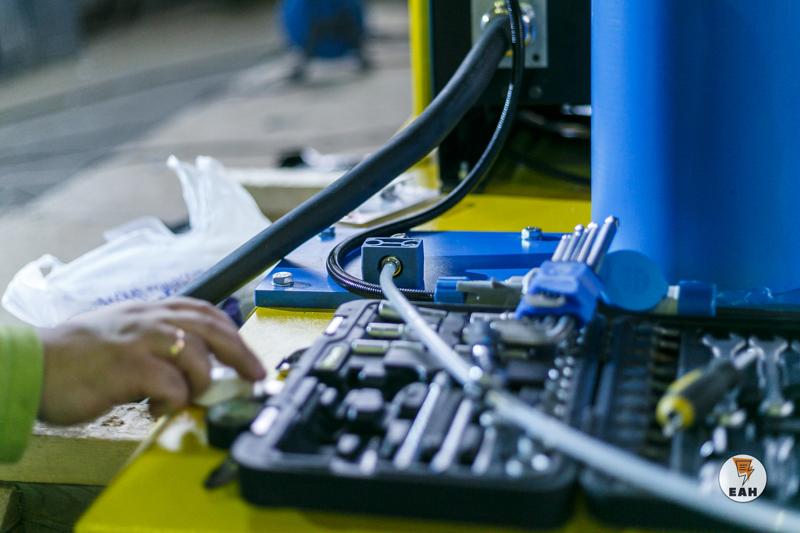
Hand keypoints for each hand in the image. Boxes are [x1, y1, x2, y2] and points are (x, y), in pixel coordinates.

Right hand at [37, 298, 265, 424]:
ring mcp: (140, 341)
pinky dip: (175, 401)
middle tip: (254, 377)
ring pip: (197, 356)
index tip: (249, 356)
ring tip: (187, 398)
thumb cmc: (77, 355)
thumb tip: (194, 364)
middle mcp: (150, 320)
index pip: (205, 312)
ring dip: (201, 383)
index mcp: (150, 311)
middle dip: (241, 355)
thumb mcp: (123, 334)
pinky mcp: (128, 367)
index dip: (233, 334)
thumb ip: (157, 341)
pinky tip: (159, 408)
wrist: (34, 365)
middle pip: (212, 330)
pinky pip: (172, 385)